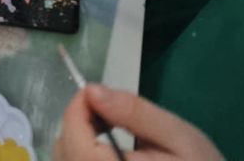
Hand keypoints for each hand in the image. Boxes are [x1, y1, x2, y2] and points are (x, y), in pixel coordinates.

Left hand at [54, 86, 222, 160]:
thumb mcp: (179, 137)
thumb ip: (135, 112)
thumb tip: (92, 90)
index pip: (73, 141)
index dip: (76, 109)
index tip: (93, 91)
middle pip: (64, 153)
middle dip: (76, 123)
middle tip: (105, 109)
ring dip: (77, 141)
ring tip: (107, 129)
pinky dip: (82, 157)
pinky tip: (106, 152)